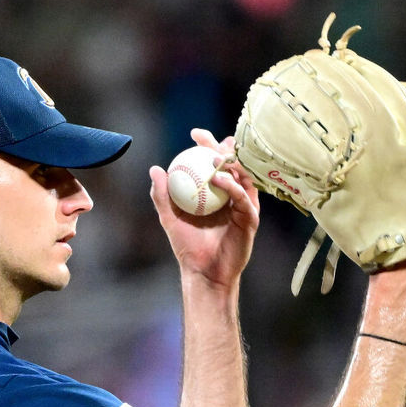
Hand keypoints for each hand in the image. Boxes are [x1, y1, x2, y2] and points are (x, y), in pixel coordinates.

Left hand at [150, 129, 259, 289]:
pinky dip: (233, 186)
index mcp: (215, 192)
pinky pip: (243, 198)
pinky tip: (220, 179)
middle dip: (222, 147)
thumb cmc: (187, 246)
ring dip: (230, 164)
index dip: (207, 145)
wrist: (203, 272)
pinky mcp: (250, 218)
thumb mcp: (170, 218)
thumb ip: (162, 195)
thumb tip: (155, 169)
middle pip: (232, 165)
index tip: (195, 134)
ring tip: (215, 156)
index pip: (214, 163)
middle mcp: (232, 196)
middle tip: (208, 140)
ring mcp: (243, 206)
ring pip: (242, 177)